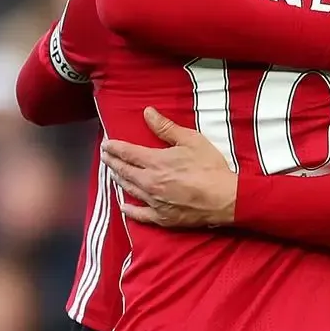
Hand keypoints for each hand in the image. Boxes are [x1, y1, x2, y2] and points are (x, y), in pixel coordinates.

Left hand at [100, 107, 237, 228]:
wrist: (224, 198)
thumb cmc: (210, 168)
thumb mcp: (191, 140)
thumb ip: (166, 127)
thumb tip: (147, 112)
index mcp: (155, 162)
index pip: (127, 153)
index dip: (115, 147)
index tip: (106, 143)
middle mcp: (149, 182)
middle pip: (124, 171)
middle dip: (112, 162)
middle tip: (105, 156)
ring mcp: (154, 202)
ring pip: (130, 190)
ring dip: (119, 180)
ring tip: (112, 173)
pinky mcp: (162, 218)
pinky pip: (140, 214)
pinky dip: (130, 210)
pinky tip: (124, 206)